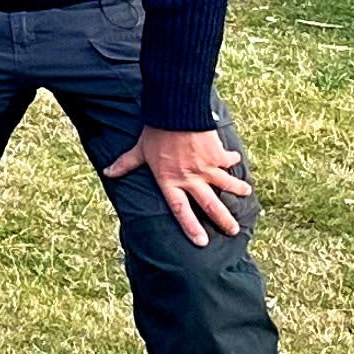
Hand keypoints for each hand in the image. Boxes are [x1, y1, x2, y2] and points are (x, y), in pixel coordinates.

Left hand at [102, 122, 254, 245]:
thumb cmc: (156, 131)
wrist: (176, 111)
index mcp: (170, 181)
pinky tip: (236, 160)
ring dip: (237, 190)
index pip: (180, 210)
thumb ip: (125, 164)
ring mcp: (206, 168)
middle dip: (223, 220)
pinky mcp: (217, 155)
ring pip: (226, 185)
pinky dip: (233, 160)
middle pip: (210, 205)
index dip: (191, 227)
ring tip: (246, 194)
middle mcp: (190, 179)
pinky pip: (228, 161)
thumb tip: (107, 172)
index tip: (201, 242)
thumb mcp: (139, 150)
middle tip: (233, 230)